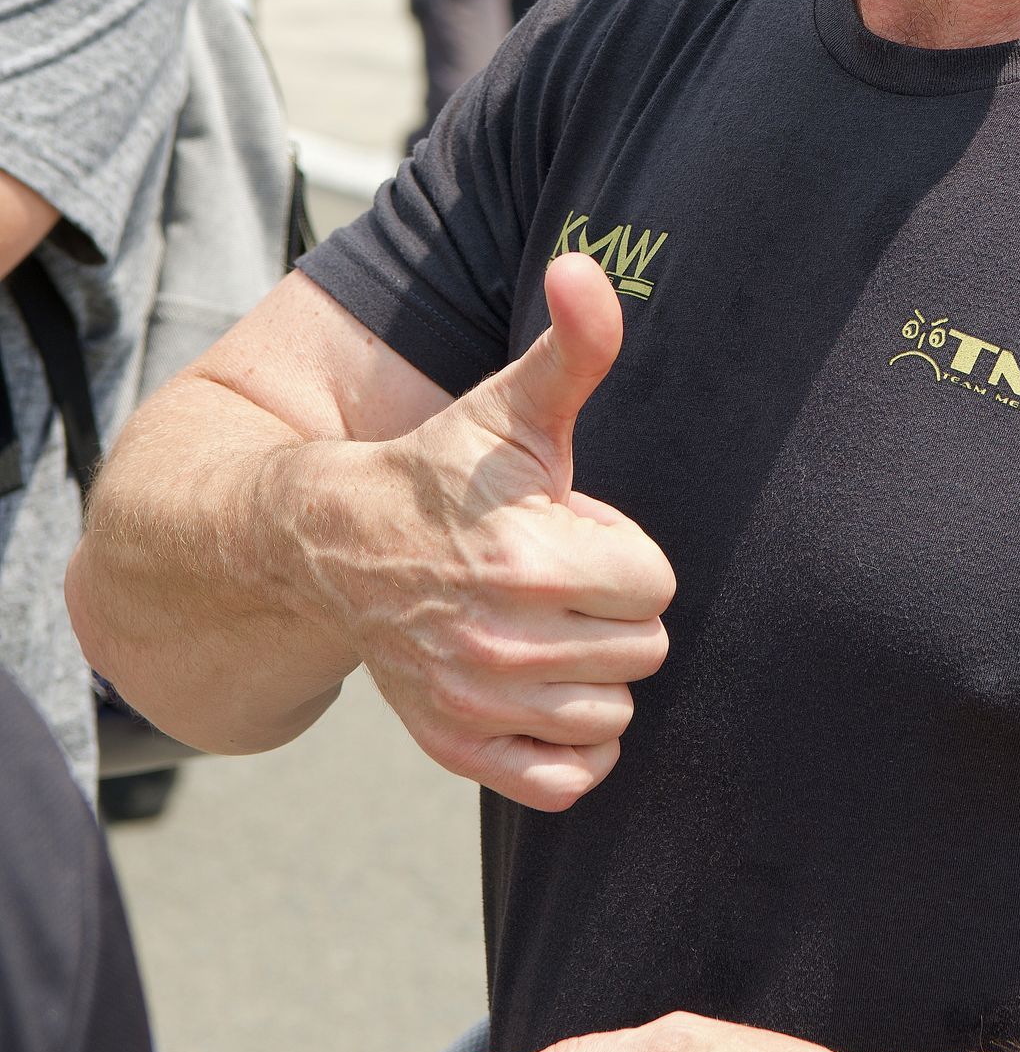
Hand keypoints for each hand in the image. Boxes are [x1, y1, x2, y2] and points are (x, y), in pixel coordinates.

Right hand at [303, 253, 672, 806]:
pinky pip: (567, 782)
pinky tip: (547, 691)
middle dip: (611, 608)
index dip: (622, 550)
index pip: (654, 581)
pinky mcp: (458, 749)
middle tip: (553, 577)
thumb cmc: (442, 470)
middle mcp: (499, 639)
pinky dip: (573, 750)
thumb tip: (585, 269)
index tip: (570, 530)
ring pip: (613, 716)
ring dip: (593, 673)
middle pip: (642, 649)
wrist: (334, 543)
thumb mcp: (509, 406)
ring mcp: (475, 702)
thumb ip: (572, 346)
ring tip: (543, 624)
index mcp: (526, 556)